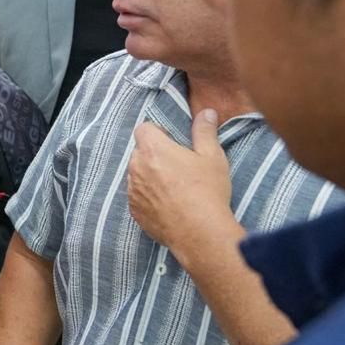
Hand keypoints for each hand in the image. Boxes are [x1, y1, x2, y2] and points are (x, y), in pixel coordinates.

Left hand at [127, 110, 234, 252]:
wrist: (199, 232)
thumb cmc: (207, 191)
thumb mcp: (212, 156)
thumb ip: (205, 131)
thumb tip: (207, 112)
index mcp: (153, 149)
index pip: (143, 129)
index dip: (157, 132)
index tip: (173, 142)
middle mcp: (136, 167)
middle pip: (139, 152)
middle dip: (154, 154)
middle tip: (178, 166)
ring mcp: (133, 190)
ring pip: (137, 174)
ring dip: (150, 175)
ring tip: (175, 187)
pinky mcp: (134, 210)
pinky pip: (137, 196)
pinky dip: (148, 196)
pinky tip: (168, 204)